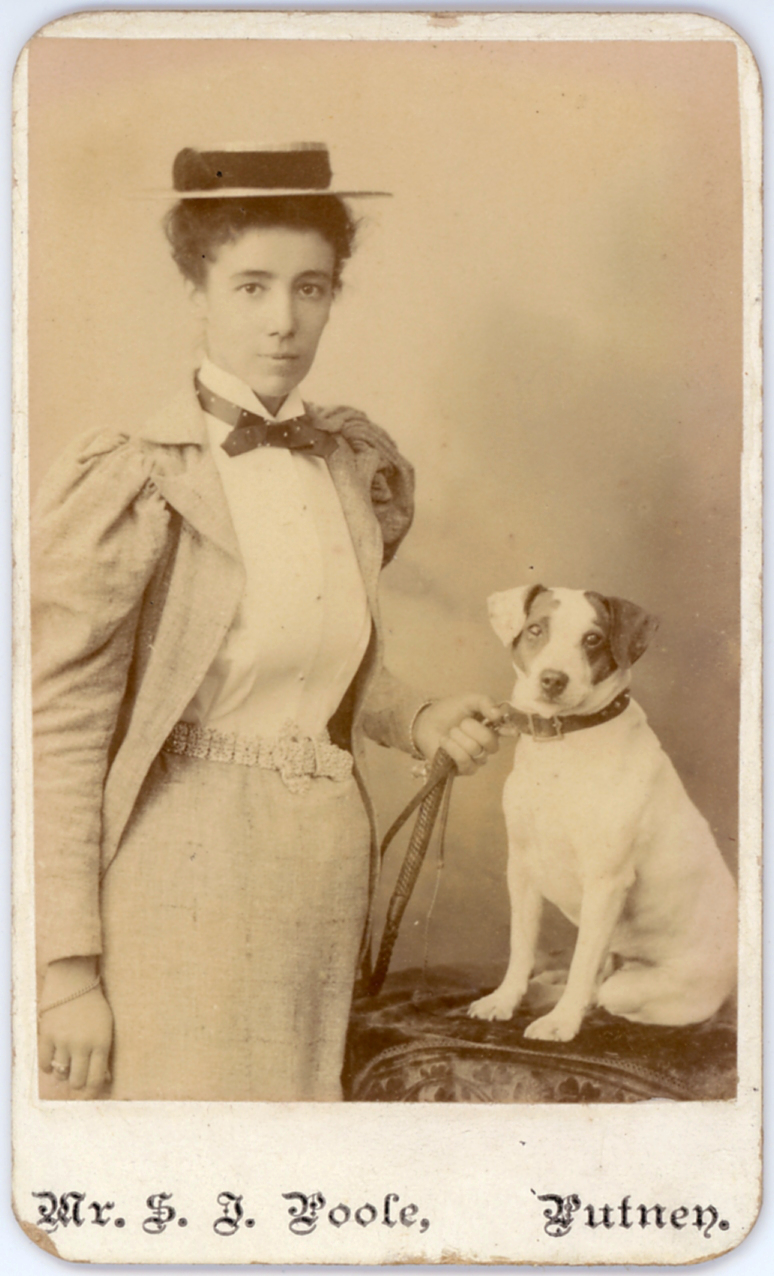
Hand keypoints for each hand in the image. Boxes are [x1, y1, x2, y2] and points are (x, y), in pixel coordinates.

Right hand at [38, 957, 112, 1096]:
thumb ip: (103, 1052)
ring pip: (61, 1074)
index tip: (89, 1093)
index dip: (92, 1091)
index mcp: (101, 1043)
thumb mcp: (106, 1027)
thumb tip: (102, 1079)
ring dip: (63, 1073)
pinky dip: (49, 1067)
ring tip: (66, 1065)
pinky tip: (54, 1060)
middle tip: (77, 1077)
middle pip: (77, 1081)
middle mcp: (82, 1045)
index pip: (95, 1080)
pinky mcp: (47, 1036)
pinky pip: (45, 1064)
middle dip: (78, 1083)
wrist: (73, 981)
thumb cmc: (93, 1005)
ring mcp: (63, 1041)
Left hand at [412, 693, 502, 775]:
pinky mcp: (464, 769)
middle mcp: (487, 746)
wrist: (427, 722)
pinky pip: (464, 761)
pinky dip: (452, 747)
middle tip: (461, 723)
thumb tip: (498, 714)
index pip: (509, 731)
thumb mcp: (468, 700)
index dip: (508, 729)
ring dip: (459, 737)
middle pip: (490, 743)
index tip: (501, 723)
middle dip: (473, 729)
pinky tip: (444, 741)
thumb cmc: (449, 711)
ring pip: (475, 751)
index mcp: (493, 728)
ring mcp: (477, 759)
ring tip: (451, 731)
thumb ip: (485, 702)